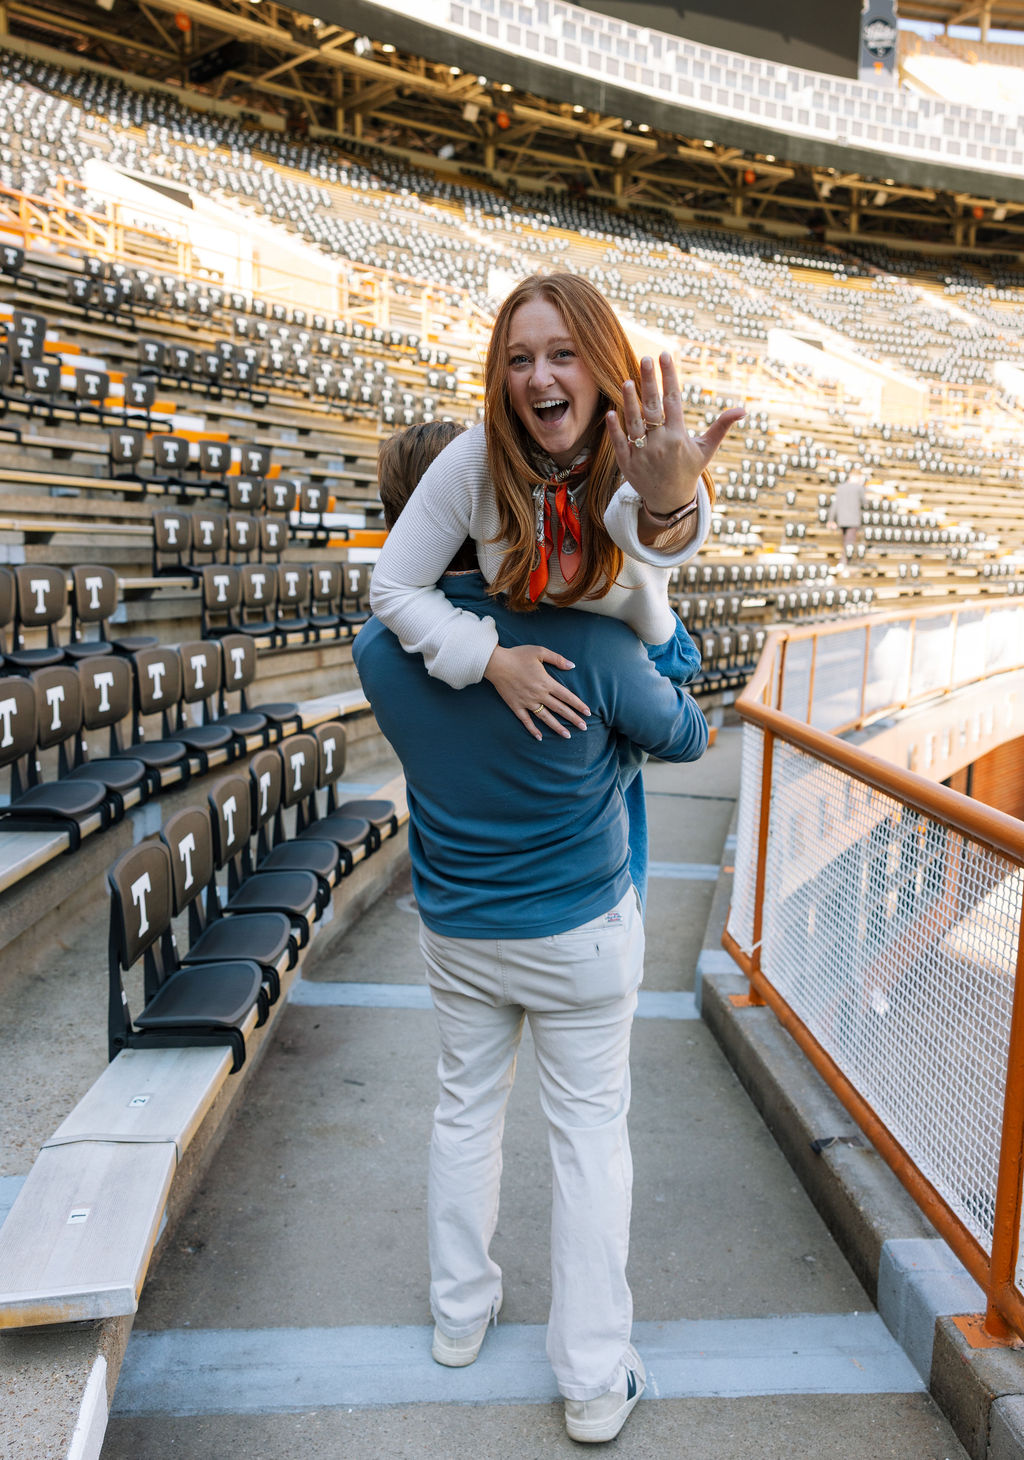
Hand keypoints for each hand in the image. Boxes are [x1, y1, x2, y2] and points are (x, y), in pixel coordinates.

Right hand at [483, 644, 590, 741]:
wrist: (496, 663)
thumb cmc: (518, 655)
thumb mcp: (540, 651)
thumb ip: (557, 659)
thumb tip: (572, 665)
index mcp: (546, 682)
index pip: (567, 696)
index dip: (578, 705)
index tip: (588, 713)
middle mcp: (539, 694)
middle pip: (560, 709)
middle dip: (573, 719)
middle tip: (584, 728)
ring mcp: (527, 702)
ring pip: (546, 717)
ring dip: (557, 727)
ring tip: (567, 735)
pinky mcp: (516, 706)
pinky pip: (526, 720)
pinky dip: (533, 729)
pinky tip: (540, 737)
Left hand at [605, 352, 744, 516]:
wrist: (670, 501)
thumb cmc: (688, 470)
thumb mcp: (706, 449)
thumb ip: (721, 427)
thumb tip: (743, 409)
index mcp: (679, 436)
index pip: (673, 400)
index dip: (669, 377)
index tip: (665, 355)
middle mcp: (660, 444)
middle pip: (653, 408)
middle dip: (649, 382)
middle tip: (645, 359)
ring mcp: (643, 454)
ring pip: (634, 424)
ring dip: (630, 403)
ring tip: (628, 381)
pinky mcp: (628, 464)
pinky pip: (620, 444)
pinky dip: (615, 430)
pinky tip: (611, 412)